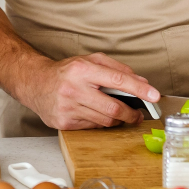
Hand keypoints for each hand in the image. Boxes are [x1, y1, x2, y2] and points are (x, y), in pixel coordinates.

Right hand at [14, 52, 159, 130]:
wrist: (34, 83)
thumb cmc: (66, 71)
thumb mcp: (90, 61)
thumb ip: (117, 69)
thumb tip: (141, 83)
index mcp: (82, 69)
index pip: (117, 80)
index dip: (139, 89)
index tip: (154, 95)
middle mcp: (73, 88)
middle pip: (113, 108)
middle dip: (131, 113)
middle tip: (138, 114)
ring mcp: (67, 108)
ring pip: (104, 121)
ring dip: (117, 120)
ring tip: (119, 114)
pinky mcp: (63, 123)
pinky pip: (92, 127)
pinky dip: (100, 122)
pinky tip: (96, 114)